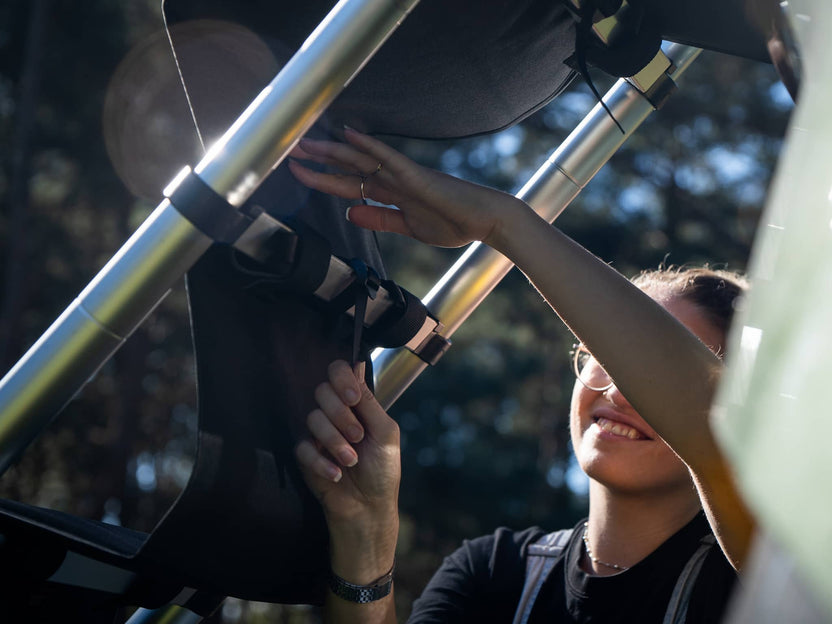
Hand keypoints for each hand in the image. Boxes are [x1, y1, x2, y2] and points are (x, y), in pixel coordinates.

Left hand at [288, 128, 528, 248]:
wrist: (485, 221)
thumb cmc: (453, 223)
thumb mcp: (408, 227)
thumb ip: (380, 220)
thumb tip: (350, 213)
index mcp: (390, 194)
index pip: (348, 184)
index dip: (321, 179)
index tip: (298, 173)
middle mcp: (393, 180)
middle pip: (348, 166)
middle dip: (318, 159)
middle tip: (287, 148)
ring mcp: (404, 175)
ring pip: (362, 157)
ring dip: (333, 149)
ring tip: (306, 142)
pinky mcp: (417, 176)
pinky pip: (389, 158)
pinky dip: (369, 145)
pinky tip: (349, 134)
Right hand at [295, 360, 399, 524]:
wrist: (368, 507)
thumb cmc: (382, 469)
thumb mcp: (386, 433)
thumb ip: (370, 402)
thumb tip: (358, 364)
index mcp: (356, 403)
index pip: (338, 372)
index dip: (341, 379)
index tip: (353, 399)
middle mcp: (335, 413)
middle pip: (322, 391)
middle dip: (341, 415)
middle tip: (358, 437)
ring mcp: (318, 433)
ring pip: (312, 418)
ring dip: (334, 441)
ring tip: (351, 461)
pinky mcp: (305, 454)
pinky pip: (302, 447)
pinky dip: (321, 461)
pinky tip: (337, 473)